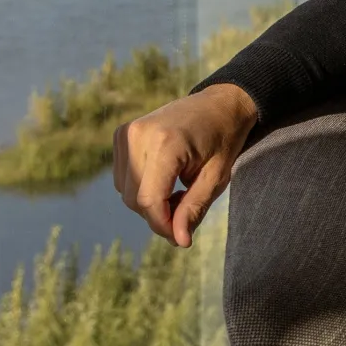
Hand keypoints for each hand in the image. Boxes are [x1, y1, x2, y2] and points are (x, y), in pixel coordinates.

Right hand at [113, 83, 258, 246]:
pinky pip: (122, 177)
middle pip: (134, 199)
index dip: (162, 225)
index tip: (181, 237)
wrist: (219, 103)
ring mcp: (127, 132)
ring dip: (149, 201)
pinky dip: (140, 186)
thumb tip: (178, 242)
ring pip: (124, 191)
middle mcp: (140, 135)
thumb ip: (193, 209)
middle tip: (186, 209)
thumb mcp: (216, 178)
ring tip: (179, 191)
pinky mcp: (122, 134)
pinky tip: (165, 179)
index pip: (149, 200)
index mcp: (167, 143)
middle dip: (158, 214)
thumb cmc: (223, 140)